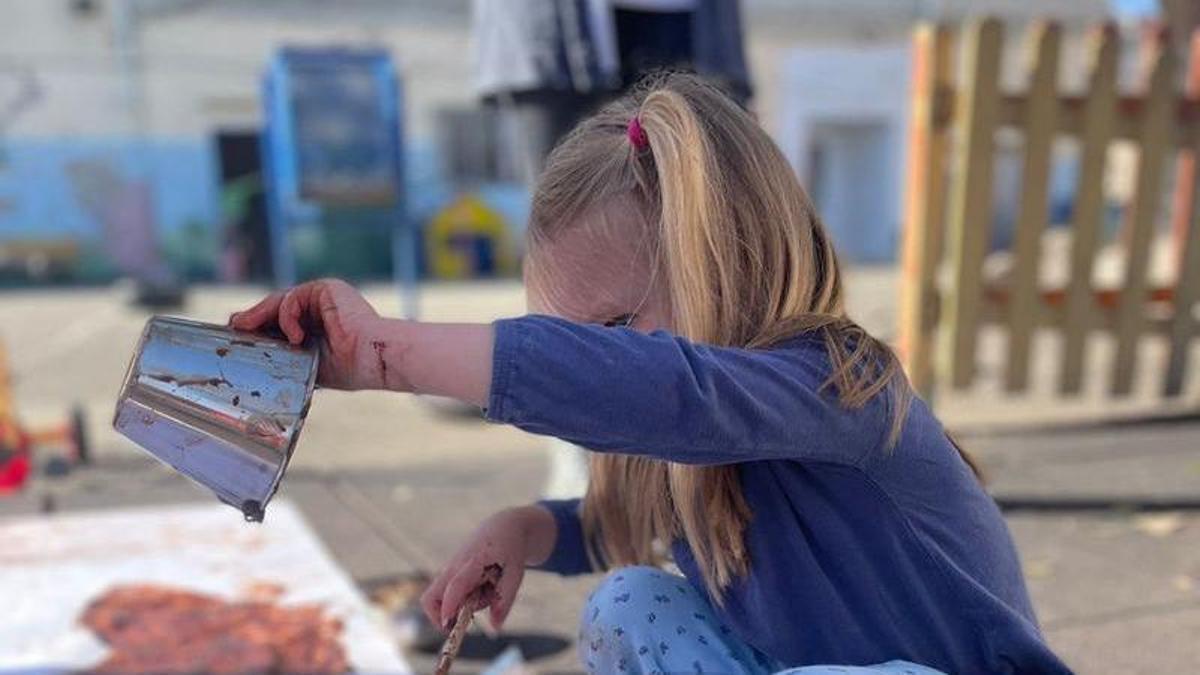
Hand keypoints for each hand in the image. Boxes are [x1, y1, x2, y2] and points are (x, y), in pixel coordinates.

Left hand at [230, 279, 383, 390]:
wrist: (372, 359)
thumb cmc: (349, 368)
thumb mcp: (308, 362)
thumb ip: (288, 355)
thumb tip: (259, 359)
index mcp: (320, 324)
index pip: (283, 321)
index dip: (260, 326)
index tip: (240, 334)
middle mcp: (322, 307)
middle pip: (278, 308)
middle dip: (254, 317)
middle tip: (234, 327)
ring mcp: (324, 297)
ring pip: (282, 301)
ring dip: (260, 314)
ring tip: (243, 327)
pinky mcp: (326, 289)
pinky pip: (294, 298)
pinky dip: (287, 316)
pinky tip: (294, 336)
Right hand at [421, 508, 542, 632]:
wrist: (502, 526)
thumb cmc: (510, 550)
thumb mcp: (516, 574)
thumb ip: (504, 601)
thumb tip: (495, 628)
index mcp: (474, 562)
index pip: (455, 587)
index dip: (449, 607)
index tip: (449, 625)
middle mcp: (454, 566)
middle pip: (430, 597)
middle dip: (439, 617)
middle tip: (461, 625)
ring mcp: (448, 569)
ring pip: (440, 598)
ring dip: (458, 606)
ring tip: (486, 589)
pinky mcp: (449, 572)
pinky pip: (447, 594)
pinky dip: (460, 599)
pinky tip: (481, 586)